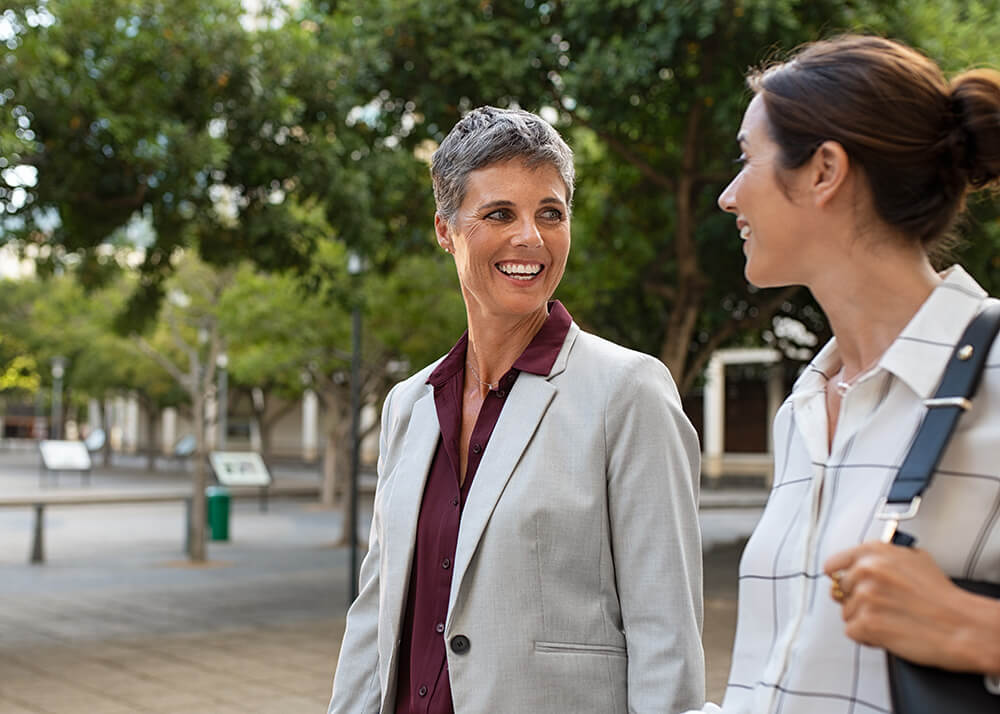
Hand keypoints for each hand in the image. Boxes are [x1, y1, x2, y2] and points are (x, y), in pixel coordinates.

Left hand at [824, 542, 999, 674]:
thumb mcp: (915, 559)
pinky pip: (852, 632)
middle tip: (883, 607)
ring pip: (846, 612)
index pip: (834, 564)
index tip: (841, 583)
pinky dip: (866, 637)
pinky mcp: (867, 623)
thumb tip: (861, 563)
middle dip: (857, 601)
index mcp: (874, 552)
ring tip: (891, 620)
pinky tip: (886, 633)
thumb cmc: (942, 597)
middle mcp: (866, 570)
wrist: (962, 625)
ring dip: (863, 620)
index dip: (839, 577)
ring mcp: (865, 597)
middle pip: (840, 591)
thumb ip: (884, 557)